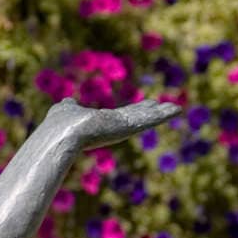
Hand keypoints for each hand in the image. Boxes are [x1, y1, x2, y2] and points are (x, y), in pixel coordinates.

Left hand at [44, 96, 180, 150]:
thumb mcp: (65, 110)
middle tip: (169, 108)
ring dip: (161, 113)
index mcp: (101, 123)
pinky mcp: (128, 127)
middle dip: (151, 111)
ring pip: (145, 118)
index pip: (122, 115)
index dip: (135, 109)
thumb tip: (67, 102)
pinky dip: (162, 115)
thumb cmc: (60, 124)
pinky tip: (176, 110)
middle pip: (137, 117)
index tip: (148, 104)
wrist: (63, 135)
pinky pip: (149, 119)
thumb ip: (69, 107)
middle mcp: (114, 127)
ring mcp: (122, 128)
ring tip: (177, 108)